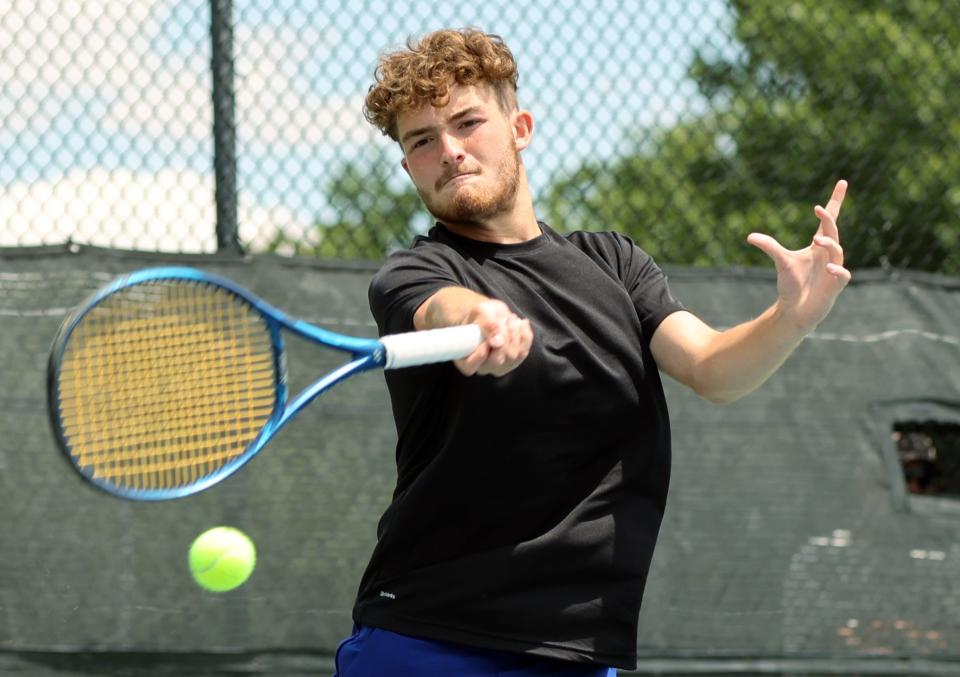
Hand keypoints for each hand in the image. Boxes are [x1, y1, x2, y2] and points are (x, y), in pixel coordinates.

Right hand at [455, 299, 532, 376]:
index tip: (487, 335)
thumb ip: (487, 325)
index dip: (481, 351)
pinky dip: (525, 336)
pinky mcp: (514, 361)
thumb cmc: (480, 315)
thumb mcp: (481, 312)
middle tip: (504, 320)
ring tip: (511, 319)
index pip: (471, 365)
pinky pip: (523, 352)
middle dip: (503, 337)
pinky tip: (521, 324)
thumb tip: (497, 342)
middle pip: (497, 360)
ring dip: (515, 335)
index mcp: (465, 359)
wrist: (491, 315)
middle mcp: (482, 367)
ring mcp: (499, 367)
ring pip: (512, 357)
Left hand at [747, 180, 851, 332]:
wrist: (794, 310)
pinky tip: (829, 268)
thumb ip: (770, 247)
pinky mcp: (836, 286)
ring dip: (829, 243)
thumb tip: (750, 236)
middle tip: (818, 209)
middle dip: (828, 219)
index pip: (830, 219)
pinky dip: (837, 271)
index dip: (835, 201)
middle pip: (833, 231)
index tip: (841, 181)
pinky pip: (843, 275)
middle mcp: (829, 254)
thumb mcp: (780, 261)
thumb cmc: (791, 285)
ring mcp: (834, 269)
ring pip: (838, 251)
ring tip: (816, 240)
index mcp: (819, 245)